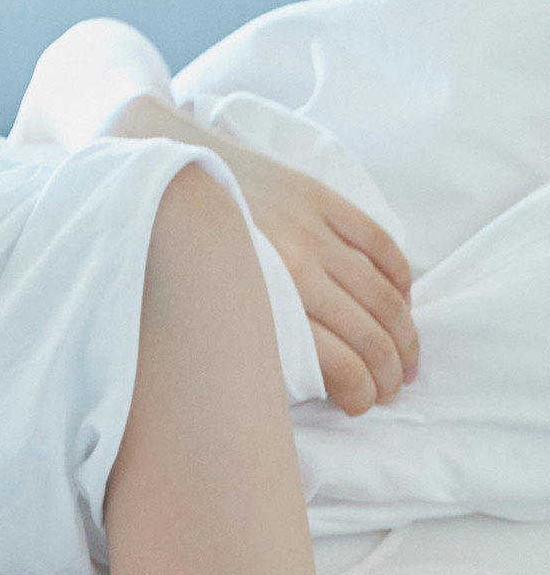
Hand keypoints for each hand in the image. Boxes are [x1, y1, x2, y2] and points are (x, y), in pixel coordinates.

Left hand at [105, 96, 418, 415]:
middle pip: (368, 334)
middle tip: (391, 389)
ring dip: (404, 335)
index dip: (360, 392)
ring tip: (405, 359)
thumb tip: (296, 383)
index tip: (361, 404)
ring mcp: (313, 230)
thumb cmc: (184, 253)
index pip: (338, 364)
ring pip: (384, 295)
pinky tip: (401, 303)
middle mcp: (296, 267)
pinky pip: (380, 244)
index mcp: (263, 304)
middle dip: (388, 372)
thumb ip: (252, 340)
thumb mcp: (210, 307)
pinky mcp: (321, 198)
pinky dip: (400, 278)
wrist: (169, 170)